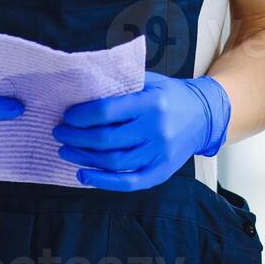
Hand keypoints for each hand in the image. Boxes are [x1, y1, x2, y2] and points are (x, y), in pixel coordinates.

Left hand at [52, 70, 231, 190]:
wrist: (205, 115)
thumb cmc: (170, 95)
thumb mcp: (149, 81)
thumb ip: (122, 84)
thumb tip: (83, 89)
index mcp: (151, 103)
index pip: (107, 112)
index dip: (81, 116)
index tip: (67, 116)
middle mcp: (156, 130)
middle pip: (106, 140)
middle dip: (76, 137)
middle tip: (59, 133)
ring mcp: (160, 153)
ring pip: (113, 162)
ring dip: (83, 158)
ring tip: (66, 151)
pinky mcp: (162, 171)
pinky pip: (129, 182)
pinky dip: (103, 182)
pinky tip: (83, 175)